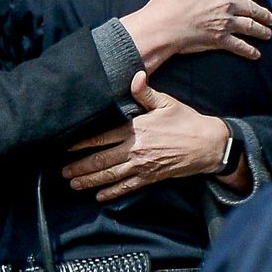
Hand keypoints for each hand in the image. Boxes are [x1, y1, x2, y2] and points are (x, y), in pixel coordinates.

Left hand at [63, 72, 228, 201]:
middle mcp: (135, 150)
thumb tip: (135, 75)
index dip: (82, 143)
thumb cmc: (186, 121)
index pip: (102, 138)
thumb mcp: (166, 103)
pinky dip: (112, 193)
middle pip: (101, 160)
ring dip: (90, 181)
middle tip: (63, 172)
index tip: (67, 148)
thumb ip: (146, 92)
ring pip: (110, 176)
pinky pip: (127, 188)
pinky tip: (99, 196)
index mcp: (136, 130)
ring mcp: (142, 166)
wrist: (208, 145)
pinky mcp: (150, 178)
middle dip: (80, 167)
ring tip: (74, 184)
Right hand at [120, 0, 271, 71]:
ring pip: (250, 26)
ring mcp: (225, 23)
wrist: (162, 25)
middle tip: (271, 17)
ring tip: (269, 34)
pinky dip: (249, 51)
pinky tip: (256, 54)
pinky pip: (239, 46)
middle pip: (251, 8)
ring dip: (261, 30)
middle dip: (263, 12)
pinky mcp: (220, 40)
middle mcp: (225, 4)